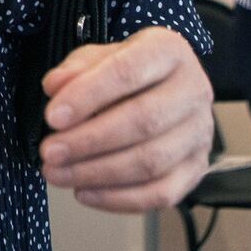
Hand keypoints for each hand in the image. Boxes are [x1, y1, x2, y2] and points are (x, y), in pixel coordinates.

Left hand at [38, 26, 212, 211]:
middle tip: (49, 152)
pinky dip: (119, 199)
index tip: (52, 117)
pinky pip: (162, 193)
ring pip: (151, 162)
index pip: (127, 72)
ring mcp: (200, 133)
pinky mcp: (197, 167)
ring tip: (56, 173)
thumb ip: (75, 69)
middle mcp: (194, 90)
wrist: (161, 85)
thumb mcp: (97, 56)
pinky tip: (83, 192)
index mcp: (168, 51)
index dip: (87, 96)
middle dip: (88, 141)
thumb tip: (55, 86)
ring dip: (97, 173)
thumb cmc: (124, 71)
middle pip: (143, 122)